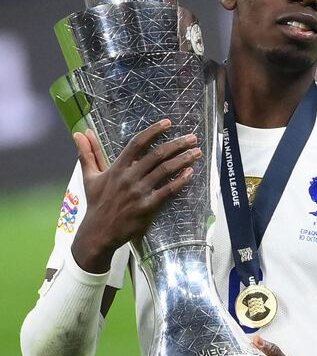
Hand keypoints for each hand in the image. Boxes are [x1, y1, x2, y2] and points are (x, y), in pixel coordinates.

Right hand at [71, 119, 201, 272]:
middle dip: (177, 144)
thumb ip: (88, 153)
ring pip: (165, 170)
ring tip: (197, 152)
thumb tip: (80, 132)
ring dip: (183, 160)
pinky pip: (168, 191)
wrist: (98, 232)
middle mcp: (129, 177)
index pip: (137, 143)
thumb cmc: (97, 203)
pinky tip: (190, 172)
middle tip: (192, 138)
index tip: (168, 123)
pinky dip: (180, 180)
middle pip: (157, 155)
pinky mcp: (147, 206)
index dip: (153, 131)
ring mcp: (139, 192)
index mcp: (117, 168)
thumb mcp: (89, 176)